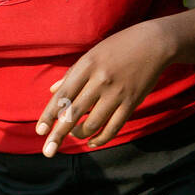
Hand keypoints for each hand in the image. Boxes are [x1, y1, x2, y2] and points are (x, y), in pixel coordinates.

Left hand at [35, 22, 174, 156]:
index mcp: (86, 66)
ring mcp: (116, 93)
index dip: (49, 115)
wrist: (154, 43)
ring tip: (74, 135)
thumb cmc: (118, 47)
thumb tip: (52, 91)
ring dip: (80, 134)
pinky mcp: (132, 102)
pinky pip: (113, 127)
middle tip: (48, 151)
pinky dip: (101, 138)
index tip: (39, 131)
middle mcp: (100, 81)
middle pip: (74, 113)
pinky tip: (92, 142)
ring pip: (93, 124)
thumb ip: (71, 74)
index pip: (62, 95)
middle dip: (58, 134)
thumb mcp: (92, 54)